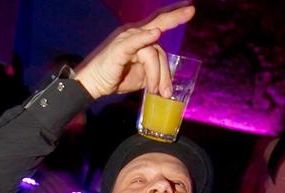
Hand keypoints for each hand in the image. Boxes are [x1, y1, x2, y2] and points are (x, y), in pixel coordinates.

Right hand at [75, 4, 194, 98]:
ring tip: (157, 92)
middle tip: (191, 12)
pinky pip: (135, 42)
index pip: (159, 23)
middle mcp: (134, 34)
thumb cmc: (115, 77)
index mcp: (140, 38)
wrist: (93, 84)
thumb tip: (165, 83)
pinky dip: (145, 38)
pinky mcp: (119, 48)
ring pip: (153, 52)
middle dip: (174, 24)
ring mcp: (127, 39)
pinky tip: (155, 34)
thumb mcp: (140, 77)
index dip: (174, 15)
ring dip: (158, 75)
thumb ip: (154, 73)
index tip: (190, 8)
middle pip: (159, 29)